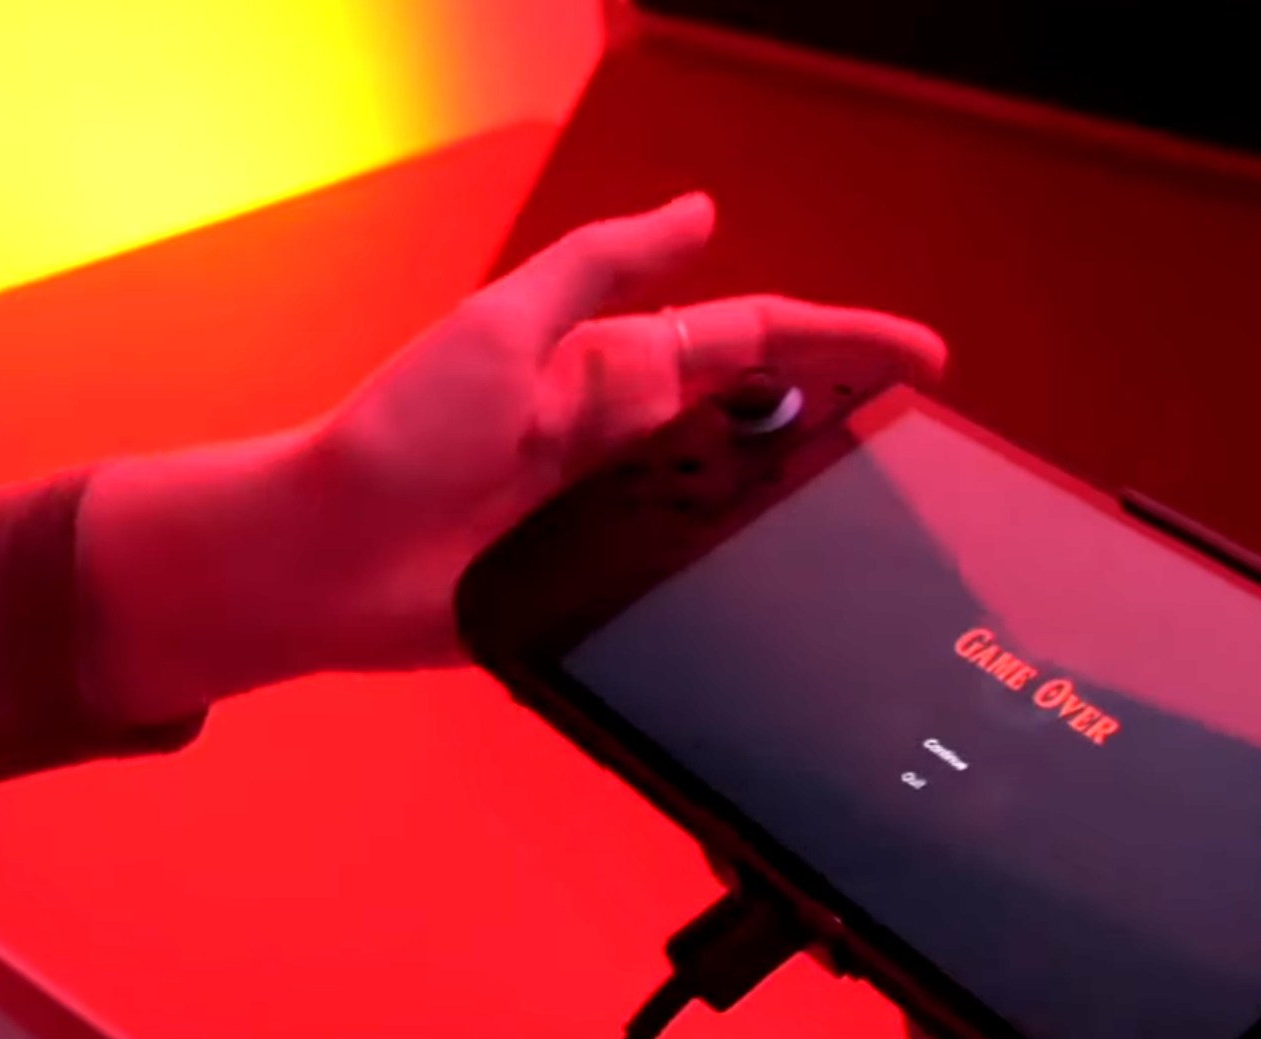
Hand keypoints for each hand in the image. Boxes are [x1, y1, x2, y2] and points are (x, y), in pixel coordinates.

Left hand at [79, 195, 945, 722]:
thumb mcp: (504, 324)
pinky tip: (793, 603)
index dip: (842, 344)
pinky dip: (745, 591)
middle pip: (765, 426)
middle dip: (849, 420)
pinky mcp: (601, 595)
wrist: (330, 559)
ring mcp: (621, 523)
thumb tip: (700, 213)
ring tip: (890, 522)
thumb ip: (602, 272)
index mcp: (618, 372)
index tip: (925, 360)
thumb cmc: (401, 432)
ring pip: (740, 511)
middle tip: (930, 442)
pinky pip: (690, 591)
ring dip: (809, 510)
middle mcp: (632, 443)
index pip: (755, 345)